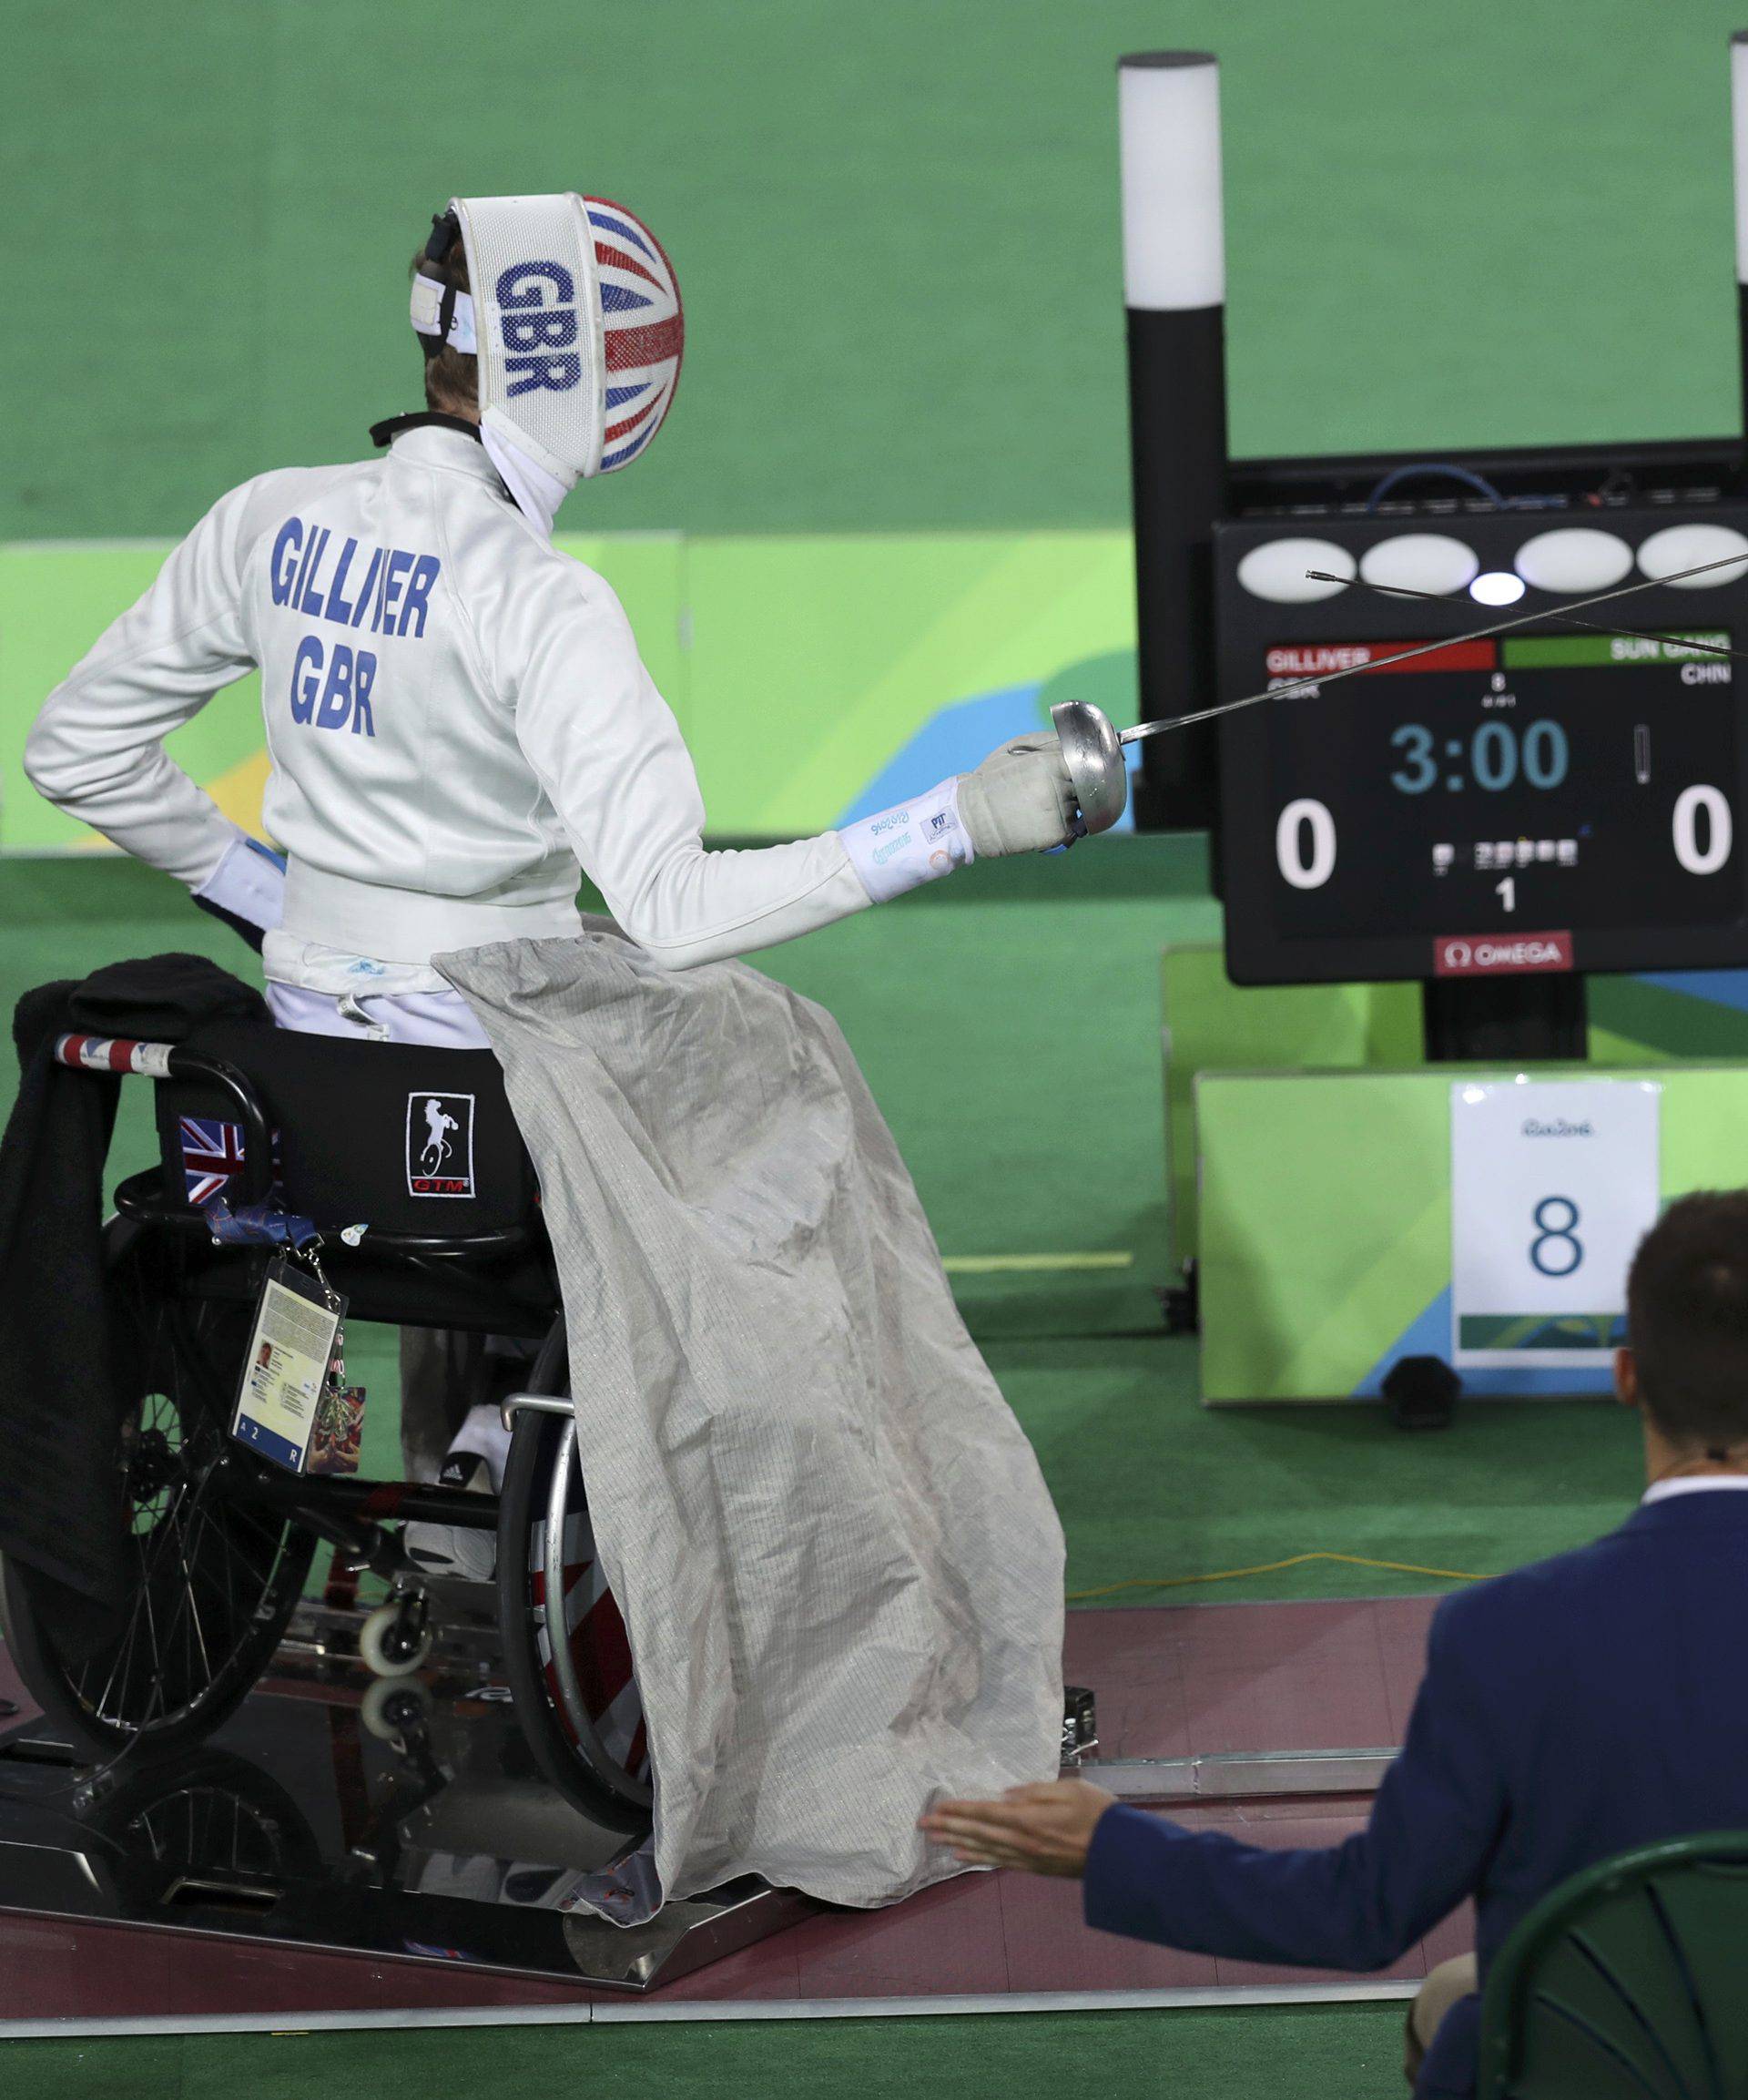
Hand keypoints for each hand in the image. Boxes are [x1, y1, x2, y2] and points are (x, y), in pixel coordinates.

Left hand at [918, 1778, 1116, 1877]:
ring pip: (984, 1850)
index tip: (938, 1807)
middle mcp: (1023, 1842)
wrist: (1120, 1854)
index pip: (986, 1813)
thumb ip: (1035, 1791)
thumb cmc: (1099, 1814)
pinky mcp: (1035, 1868)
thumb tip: (1005, 1795)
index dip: (960, 1810)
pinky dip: (978, 1859)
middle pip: (979, 1833)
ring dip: (957, 1843)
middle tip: (923, 1825)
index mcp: (1030, 1820)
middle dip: (950, 1827)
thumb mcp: (1069, 1789)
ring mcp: (1028, 1859)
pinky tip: (962, 1857)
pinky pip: (999, 1863)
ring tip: (935, 1840)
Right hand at [955, 733, 1076, 856]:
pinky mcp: (1058, 834)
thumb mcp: (1015, 749)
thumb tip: (1078, 744)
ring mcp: (1060, 811)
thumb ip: (1049, 743)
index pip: (1087, 761)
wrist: (970, 818)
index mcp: (1050, 763)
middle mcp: (1058, 787)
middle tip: (1053, 792)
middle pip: (1087, 785)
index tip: (1083, 770)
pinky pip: (1073, 829)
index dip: (1086, 766)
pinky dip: (1062, 828)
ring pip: (1080, 808)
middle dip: (1076, 788)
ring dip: (1068, 808)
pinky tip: (1039, 824)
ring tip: (1038, 809)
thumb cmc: (992, 781)